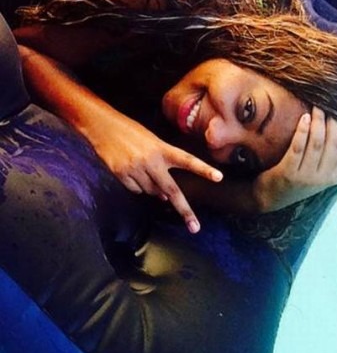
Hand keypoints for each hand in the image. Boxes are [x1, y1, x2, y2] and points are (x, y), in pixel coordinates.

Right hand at [91, 112, 222, 232]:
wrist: (102, 125)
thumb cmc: (129, 131)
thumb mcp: (150, 142)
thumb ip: (162, 165)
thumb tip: (165, 196)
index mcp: (161, 148)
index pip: (187, 160)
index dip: (203, 169)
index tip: (219, 177)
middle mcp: (151, 160)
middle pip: (171, 190)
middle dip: (184, 209)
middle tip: (195, 227)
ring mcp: (135, 168)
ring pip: (151, 192)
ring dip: (153, 190)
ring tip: (144, 172)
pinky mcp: (121, 174)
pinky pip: (135, 190)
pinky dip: (137, 187)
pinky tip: (132, 174)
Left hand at [253, 106, 336, 211]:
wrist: (271, 197)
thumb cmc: (299, 181)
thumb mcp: (324, 178)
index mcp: (335, 177)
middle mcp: (323, 178)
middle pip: (334, 144)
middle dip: (334, 121)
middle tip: (329, 104)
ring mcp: (306, 176)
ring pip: (317, 144)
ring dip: (319, 122)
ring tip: (317, 107)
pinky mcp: (288, 173)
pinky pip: (298, 148)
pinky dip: (303, 131)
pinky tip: (304, 118)